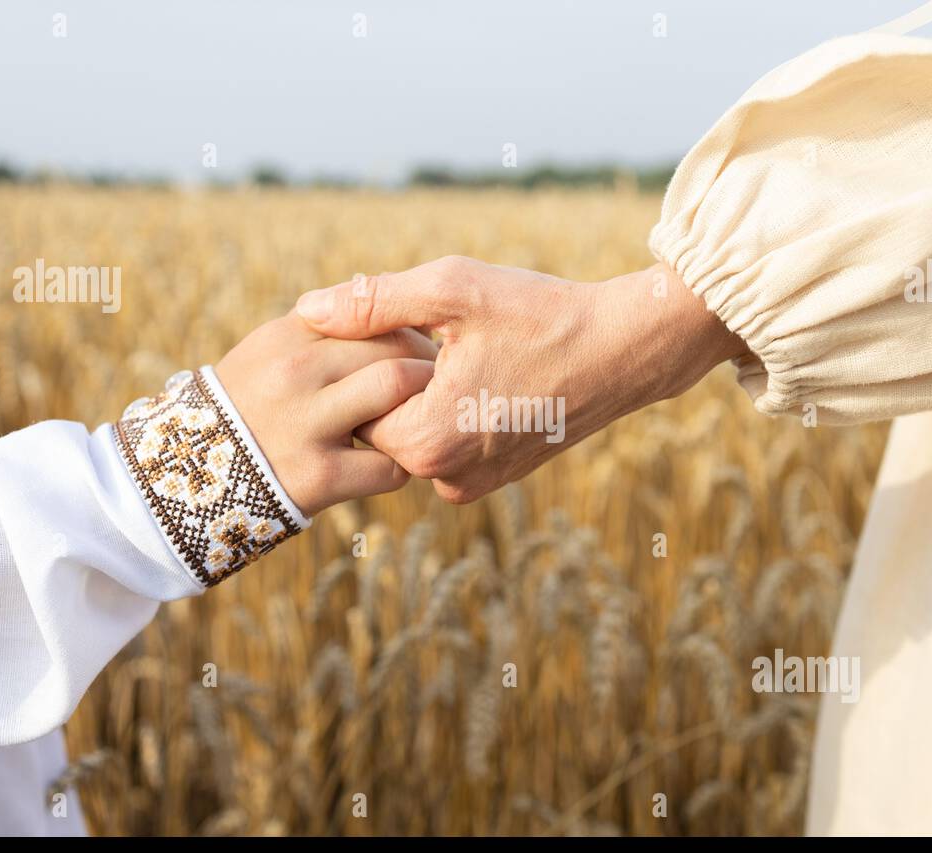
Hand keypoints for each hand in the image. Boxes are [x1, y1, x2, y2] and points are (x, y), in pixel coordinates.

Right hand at [214, 311, 436, 515]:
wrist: (193, 475)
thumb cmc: (250, 407)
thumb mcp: (270, 351)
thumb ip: (322, 329)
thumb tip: (384, 303)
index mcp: (286, 335)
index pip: (369, 310)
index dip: (407, 327)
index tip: (423, 343)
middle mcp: (294, 371)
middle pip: (391, 344)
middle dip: (427, 360)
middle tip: (443, 378)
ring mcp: (306, 423)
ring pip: (396, 388)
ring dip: (424, 402)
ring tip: (425, 413)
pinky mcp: (319, 475)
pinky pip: (390, 464)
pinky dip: (403, 463)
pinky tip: (393, 461)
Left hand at [295, 257, 743, 502]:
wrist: (625, 350)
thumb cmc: (541, 314)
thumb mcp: (452, 291)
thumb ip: (373, 302)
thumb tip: (306, 310)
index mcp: (426, 440)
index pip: (353, 404)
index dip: (368, 357)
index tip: (406, 323)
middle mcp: (446, 477)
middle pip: (381, 421)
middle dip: (394, 375)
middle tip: (439, 331)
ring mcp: (474, 482)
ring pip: (415, 431)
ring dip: (424, 391)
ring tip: (465, 349)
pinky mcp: (496, 477)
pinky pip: (447, 442)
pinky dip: (452, 408)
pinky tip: (484, 369)